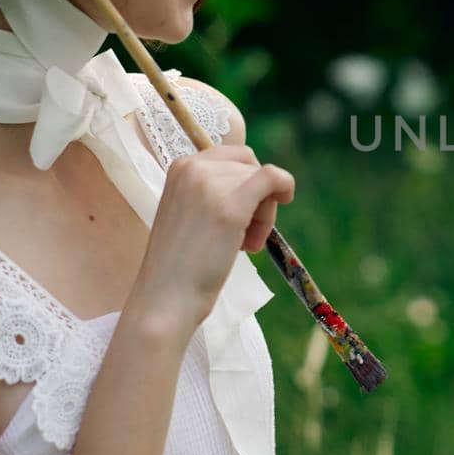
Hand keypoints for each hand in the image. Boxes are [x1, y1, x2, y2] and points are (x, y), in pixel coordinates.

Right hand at [134, 144, 293, 333]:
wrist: (166, 297)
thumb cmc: (182, 263)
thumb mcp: (191, 211)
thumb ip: (215, 189)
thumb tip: (262, 179)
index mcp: (181, 166)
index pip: (233, 157)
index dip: (246, 182)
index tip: (241, 214)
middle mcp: (193, 167)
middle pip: (249, 167)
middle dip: (256, 198)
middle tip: (243, 236)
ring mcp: (210, 185)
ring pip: (262, 179)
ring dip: (264, 212)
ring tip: (244, 245)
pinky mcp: (231, 206)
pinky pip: (272, 177)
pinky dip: (285, 184)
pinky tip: (287, 198)